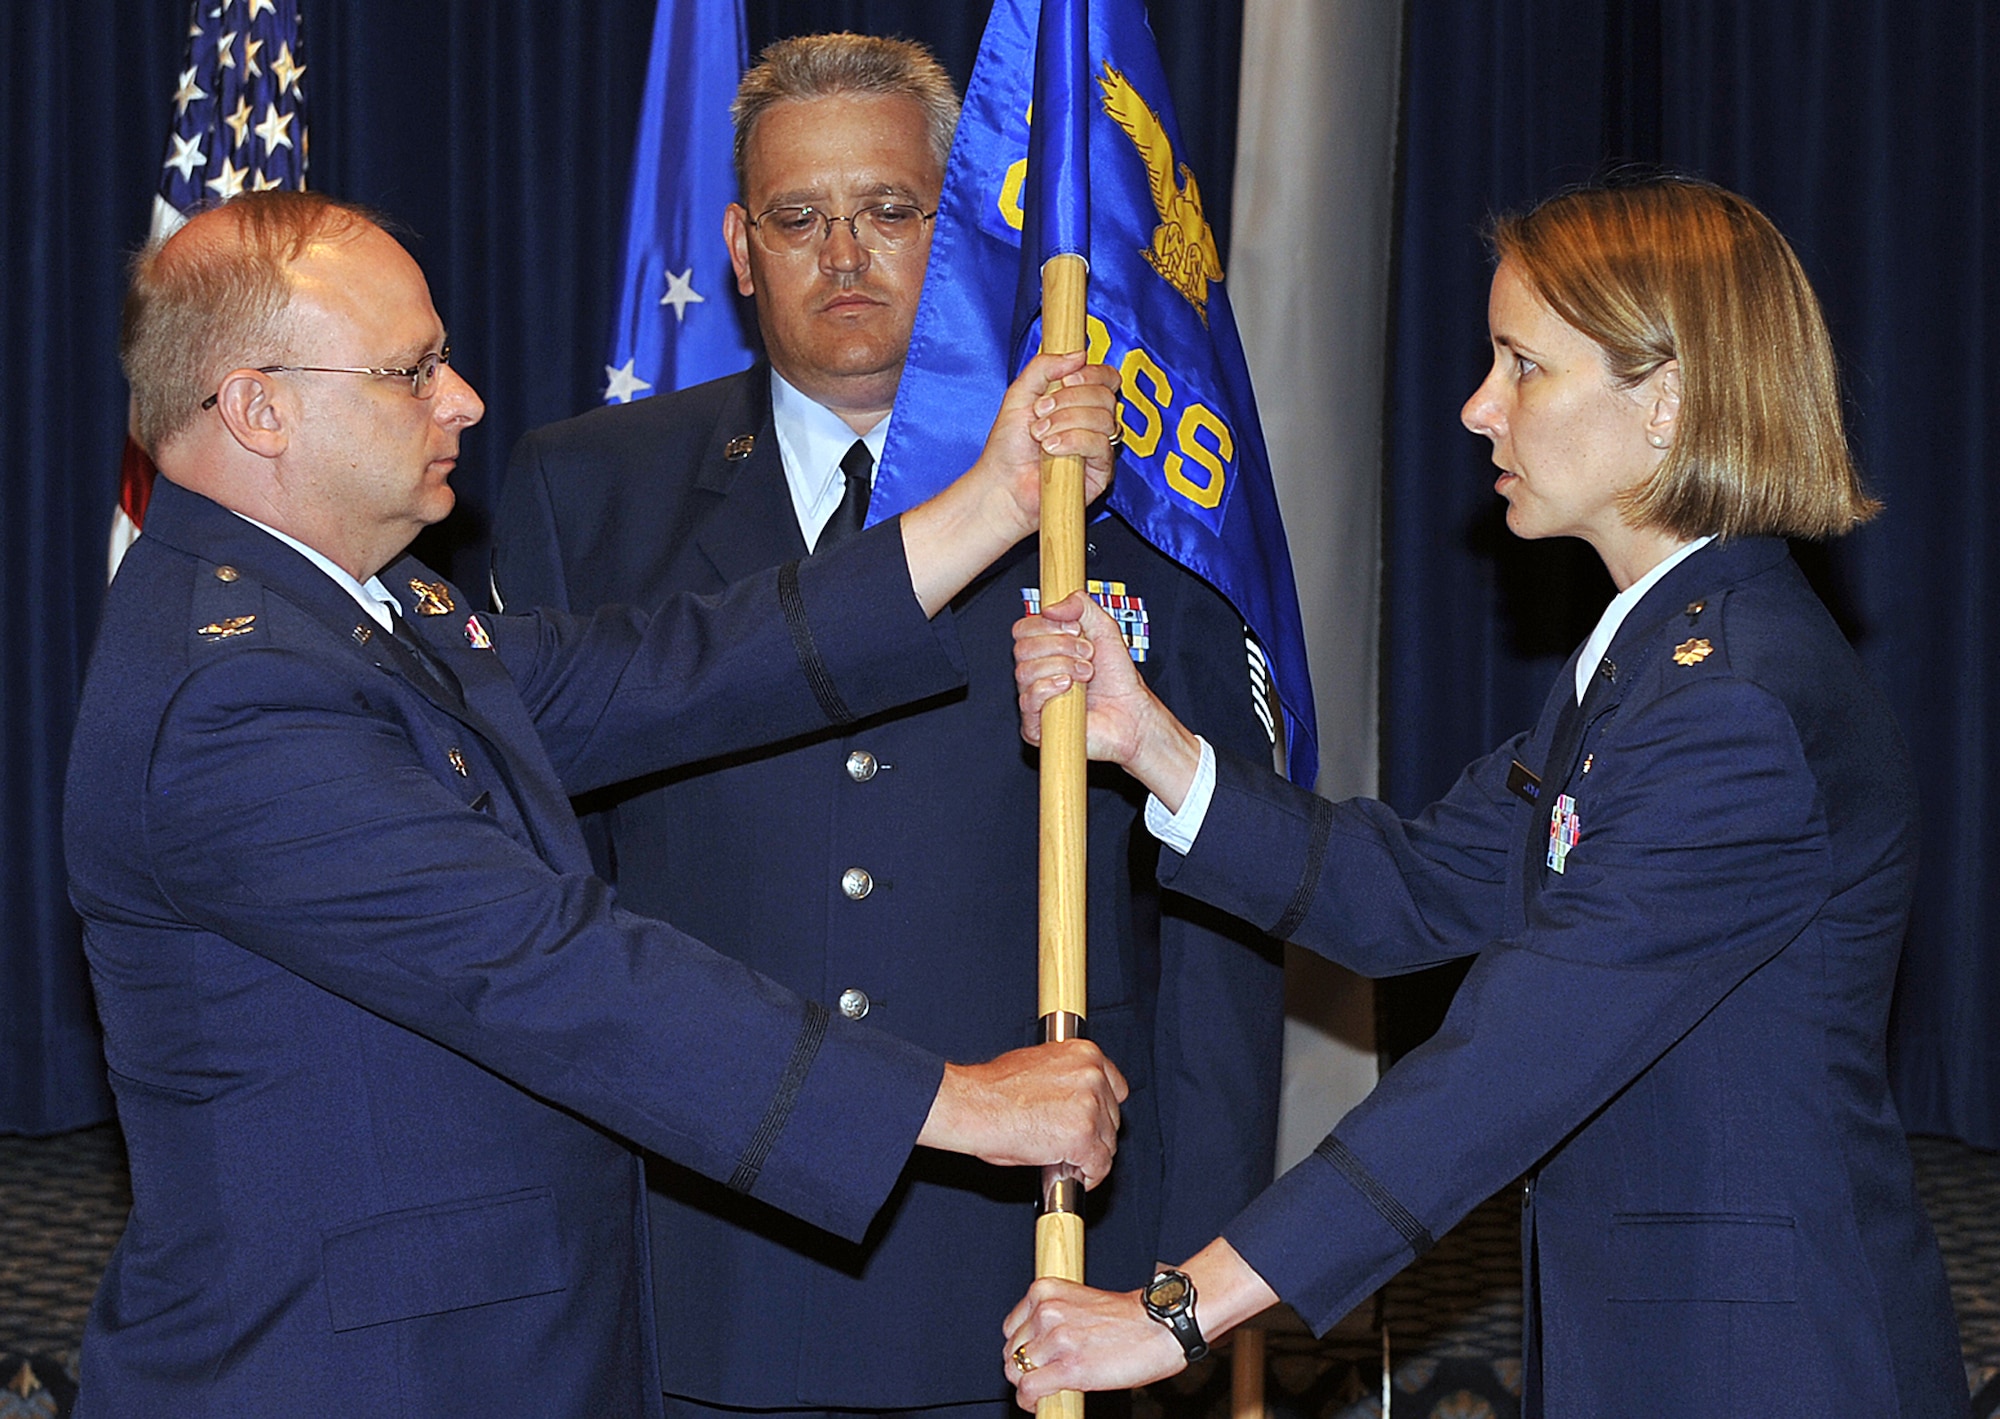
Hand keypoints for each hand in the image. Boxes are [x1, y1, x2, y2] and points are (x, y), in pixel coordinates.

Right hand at [916, 1040, 1128, 1188]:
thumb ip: (1068, 1079)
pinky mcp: (1082, 1137)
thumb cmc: (994, 1088)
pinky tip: (1074, 1175)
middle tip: (1071, 1144)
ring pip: (1108, 1144)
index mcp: (1084, 1053)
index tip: (1094, 1122)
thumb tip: (1074, 1100)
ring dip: (1090, 1156)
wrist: (974, 1104)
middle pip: (1112, 1119)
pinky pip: (1099, 1166)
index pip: (1117, 1088)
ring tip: (1066, 1158)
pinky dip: (1089, 1176)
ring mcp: (1090, 1106)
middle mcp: (1092, 1076)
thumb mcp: (1040, 1066)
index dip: (1103, 1111)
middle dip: (1094, 1135)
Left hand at [973, 350, 1123, 541]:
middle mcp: (1093, 421)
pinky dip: (1073, 441)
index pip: (1106, 377)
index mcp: (1078, 400)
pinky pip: (1100, 444)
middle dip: (1068, 400)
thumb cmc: (1009, 445)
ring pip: (1104, 418)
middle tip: (1039, 413)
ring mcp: (1099, 446)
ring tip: (1040, 435)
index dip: (1091, 374)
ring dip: (1066, 422)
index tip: (1065, 380)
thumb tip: (1079, 354)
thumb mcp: (1020, 394)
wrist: (1003, 483)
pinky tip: (1052, 449)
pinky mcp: (1101, 470)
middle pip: (1105, 395)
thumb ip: (1044, 367)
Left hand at [1001, 1280, 1184, 1404]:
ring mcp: (1056, 1339)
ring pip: (1016, 1372)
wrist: (1159, 1326)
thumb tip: (1034, 1346)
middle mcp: (1046, 1312)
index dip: (1022, 1348)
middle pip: (1011, 1351)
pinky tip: (1040, 1402)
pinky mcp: (1068, 1367)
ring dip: (1028, 1385)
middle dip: (1025, 1368)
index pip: (1011, 1327)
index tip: (1033, 1358)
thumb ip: (1053, 1317)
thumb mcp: (1079, 1302)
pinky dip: (1030, 1401)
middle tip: (1044, 1374)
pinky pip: (1029, 1390)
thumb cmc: (1127, 1318)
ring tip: (1046, 1388)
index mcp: (1046, 1290)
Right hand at [1014, 591, 1202, 810]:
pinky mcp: (1035, 725)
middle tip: (1087, 654)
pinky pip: (1027, 699)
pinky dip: (1049, 688)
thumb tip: (1050, 607)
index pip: (1023, 629)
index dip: (1047, 625)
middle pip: (1022, 648)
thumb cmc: (1118, 679)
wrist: (1131, 715)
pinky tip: (1069, 688)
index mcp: (1046, 650)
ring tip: (1086, 674)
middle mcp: (1036, 673)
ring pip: (1024, 671)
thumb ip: (1081, 606)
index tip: (1076, 629)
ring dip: (1062, 666)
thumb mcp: (1105, 629)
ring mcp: (1034, 699)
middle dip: (1060, 646)